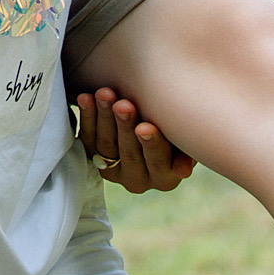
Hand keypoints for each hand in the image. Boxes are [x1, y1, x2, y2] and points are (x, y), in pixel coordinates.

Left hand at [74, 88, 194, 193]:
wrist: (156, 118)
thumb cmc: (177, 128)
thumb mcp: (186, 140)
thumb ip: (186, 152)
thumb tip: (183, 170)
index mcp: (165, 179)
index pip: (157, 162)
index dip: (152, 144)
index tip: (146, 127)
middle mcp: (138, 180)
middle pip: (129, 153)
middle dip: (126, 126)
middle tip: (123, 105)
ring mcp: (114, 170)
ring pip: (106, 145)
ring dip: (105, 117)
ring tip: (105, 94)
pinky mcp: (95, 156)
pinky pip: (88, 138)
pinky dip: (87, 116)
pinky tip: (86, 97)